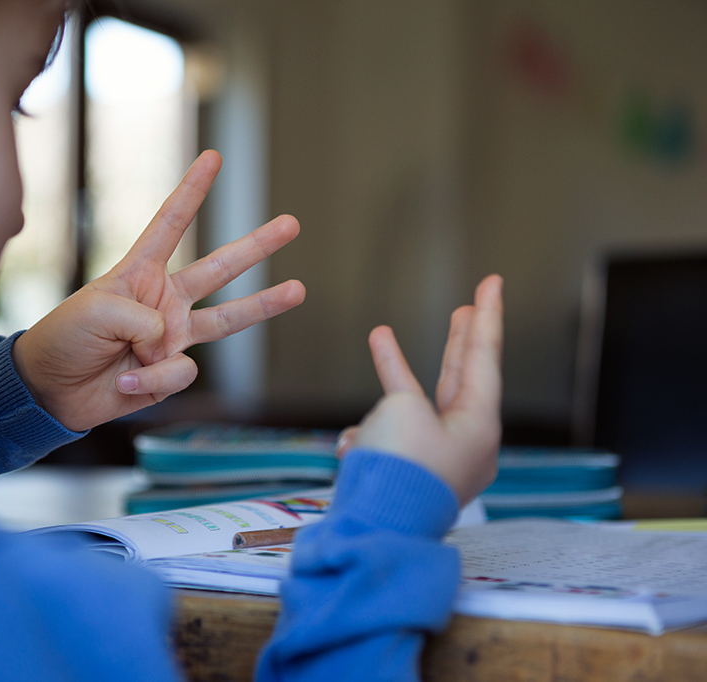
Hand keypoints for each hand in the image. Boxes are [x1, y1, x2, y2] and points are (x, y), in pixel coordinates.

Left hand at [12, 151, 305, 431]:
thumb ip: (145, 319)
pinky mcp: (172, 373)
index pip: (170, 225)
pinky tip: (127, 381)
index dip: (192, 192)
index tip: (213, 158)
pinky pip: (181, 371)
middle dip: (257, 245)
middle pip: (219, 268)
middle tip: (292, 223)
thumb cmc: (65, 338)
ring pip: (228, 318)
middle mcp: (165, 301)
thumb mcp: (97, 310)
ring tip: (298, 289)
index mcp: (140, 273)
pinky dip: (153, 379)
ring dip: (264, 304)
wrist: (51, 391)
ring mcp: (173, 337)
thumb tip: (174, 344)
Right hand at [339, 275, 503, 504]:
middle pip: (463, 379)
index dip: (487, 316)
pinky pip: (386, 440)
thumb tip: (391, 416)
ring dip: (394, 376)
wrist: (376, 525)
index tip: (493, 283)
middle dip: (460, 342)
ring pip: (415, 405)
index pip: (485, 358)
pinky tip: (350, 443)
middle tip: (466, 309)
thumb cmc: (398, 467)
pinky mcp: (405, 476)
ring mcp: (435, 461)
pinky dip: (367, 433)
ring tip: (381, 337)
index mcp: (479, 425)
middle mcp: (464, 443)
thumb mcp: (402, 408)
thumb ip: (402, 395)